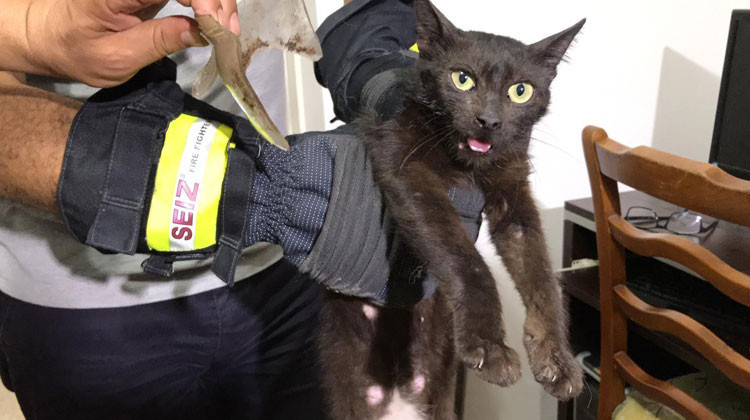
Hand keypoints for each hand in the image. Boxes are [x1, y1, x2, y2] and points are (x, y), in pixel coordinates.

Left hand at [17, 0, 238, 86]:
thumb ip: (157, 42)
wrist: (54, 36)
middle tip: (227, 33)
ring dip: (217, 0)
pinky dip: (209, 2)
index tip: (214, 27)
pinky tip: (215, 21)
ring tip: (225, 31)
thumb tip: (200, 32)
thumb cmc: (79, 51)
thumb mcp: (116, 58)